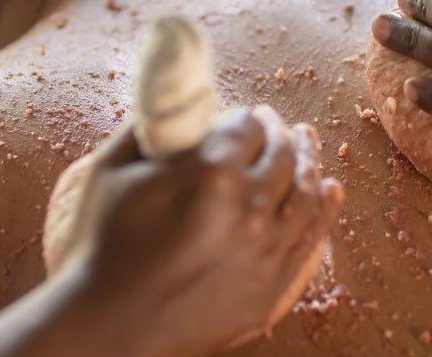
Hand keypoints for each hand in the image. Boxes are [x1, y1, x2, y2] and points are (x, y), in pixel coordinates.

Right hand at [64, 107, 344, 356]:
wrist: (110, 326)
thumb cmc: (102, 246)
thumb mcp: (109, 171)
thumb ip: (148, 128)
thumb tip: (175, 105)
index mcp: (209, 172)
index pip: (248, 126)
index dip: (247, 117)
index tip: (245, 117)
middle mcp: (247, 207)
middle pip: (283, 153)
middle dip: (280, 134)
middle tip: (275, 127)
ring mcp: (265, 250)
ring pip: (306, 192)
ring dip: (308, 162)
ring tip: (306, 146)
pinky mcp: (272, 286)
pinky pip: (311, 237)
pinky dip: (324, 207)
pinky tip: (328, 189)